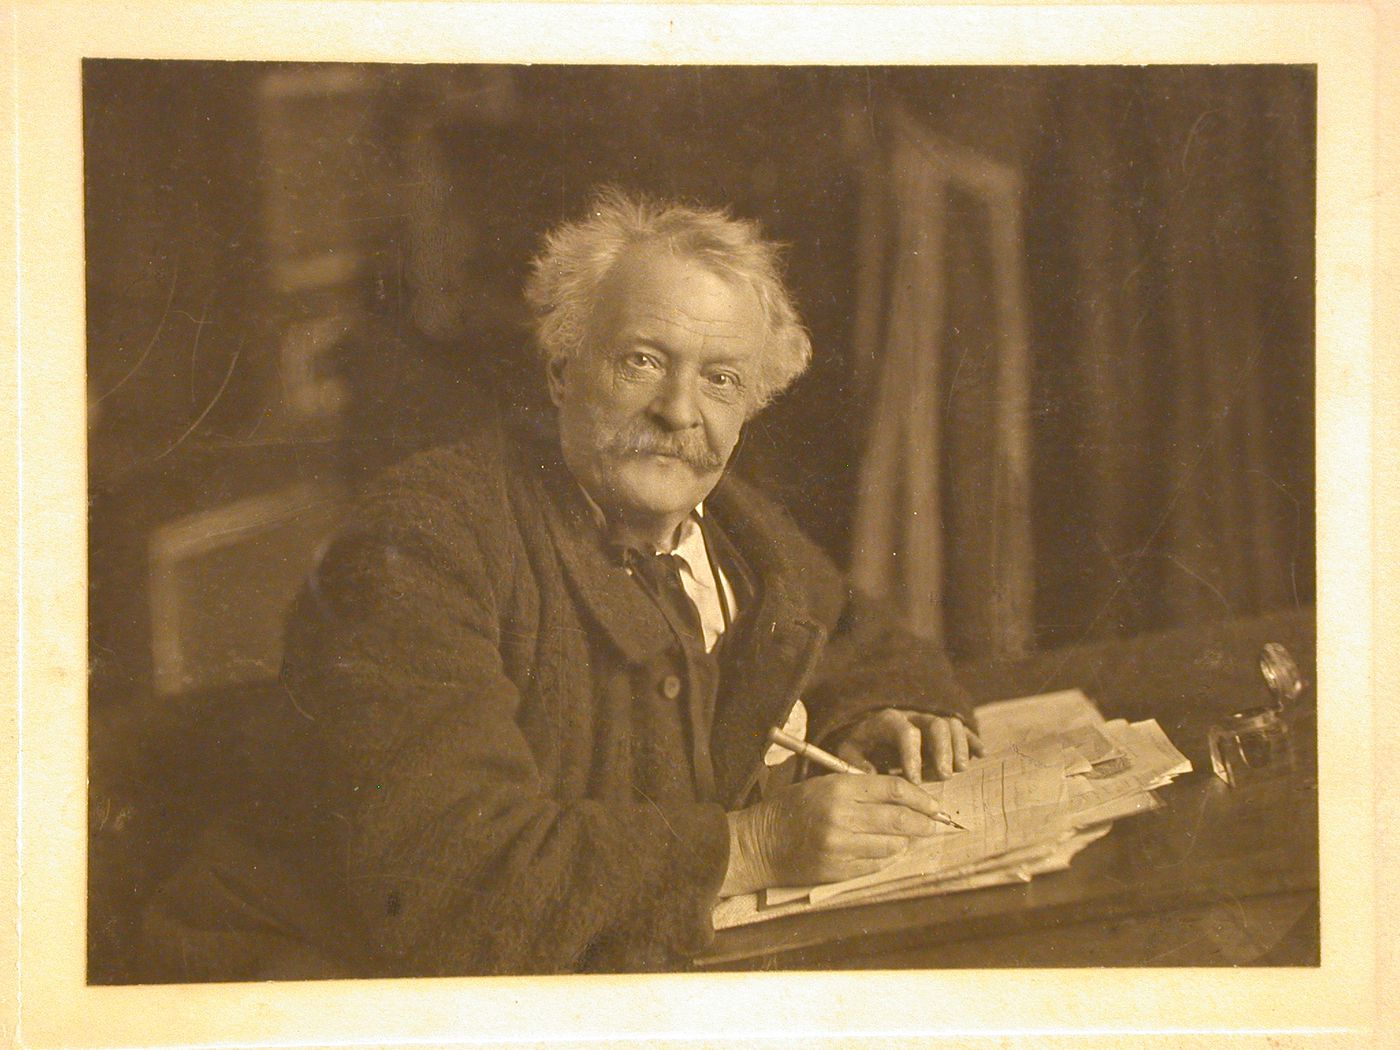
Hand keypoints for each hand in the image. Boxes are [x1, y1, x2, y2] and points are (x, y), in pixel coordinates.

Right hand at [721, 773, 946, 894]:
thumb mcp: (822, 785)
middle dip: (924, 823)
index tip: (934, 805)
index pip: (892, 789)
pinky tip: (889, 852)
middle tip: (936, 825)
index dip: (920, 797)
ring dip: (906, 842)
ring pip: (892, 846)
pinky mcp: (837, 870)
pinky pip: (876, 866)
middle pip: (898, 819)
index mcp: (837, 788)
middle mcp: (840, 816)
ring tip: (910, 838)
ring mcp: (839, 846)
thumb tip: (903, 800)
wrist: (760, 843)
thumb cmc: (792, 809)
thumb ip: (859, 790)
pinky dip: (888, 859)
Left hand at [833, 709, 982, 782]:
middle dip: (942, 750)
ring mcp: (929, 719)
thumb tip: (870, 774)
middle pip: (935, 724)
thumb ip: (855, 762)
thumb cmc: (860, 745)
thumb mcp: (849, 751)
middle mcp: (912, 715)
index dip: (911, 755)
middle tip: (945, 776)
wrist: (868, 730)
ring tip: (960, 770)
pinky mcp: (942, 726)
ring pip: (951, 723)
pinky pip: (962, 728)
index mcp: (888, 720)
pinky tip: (981, 754)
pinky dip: (972, 740)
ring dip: (959, 746)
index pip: (905, 731)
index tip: (913, 781)